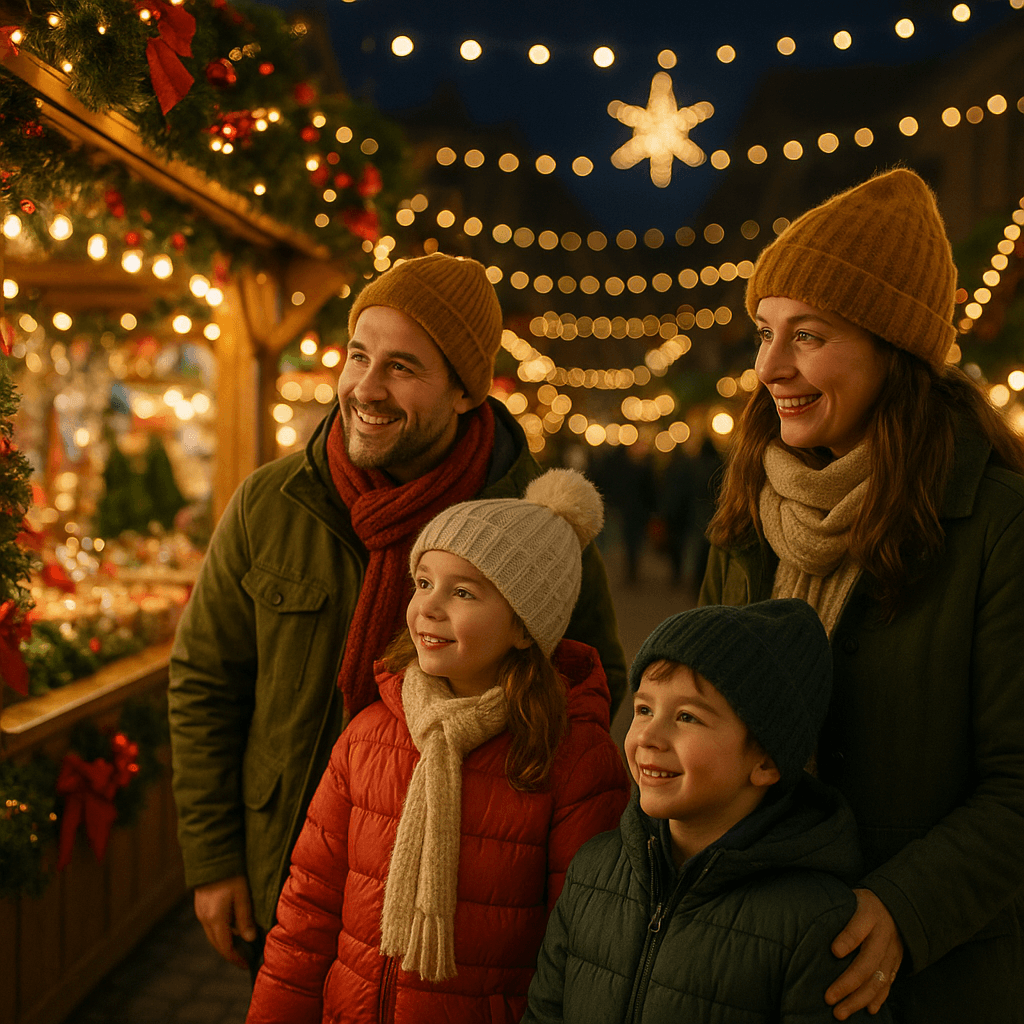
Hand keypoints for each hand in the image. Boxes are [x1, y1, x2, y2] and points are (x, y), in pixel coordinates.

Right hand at [194, 875, 256, 968]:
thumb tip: (250, 939)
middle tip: (246, 957)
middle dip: (231, 953)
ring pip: (213, 935)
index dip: (236, 958)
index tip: (247, 965)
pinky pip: (211, 925)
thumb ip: (245, 918)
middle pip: (217, 943)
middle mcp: (204, 918)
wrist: (213, 856)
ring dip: (226, 941)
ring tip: (243, 943)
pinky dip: (221, 930)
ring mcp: (200, 912)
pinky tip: (233, 927)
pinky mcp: (201, 906)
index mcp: (215, 919)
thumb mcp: (243, 895)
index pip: (225, 947)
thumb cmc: (231, 874)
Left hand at [826, 888, 902, 1018]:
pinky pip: (888, 984)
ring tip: (841, 1012)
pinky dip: (878, 999)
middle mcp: (883, 937)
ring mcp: (892, 953)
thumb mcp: (851, 898)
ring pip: (877, 981)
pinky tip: (868, 1009)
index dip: (847, 940)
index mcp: (869, 916)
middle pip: (866, 964)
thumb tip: (824, 934)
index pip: (858, 928)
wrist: (896, 907)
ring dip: (859, 999)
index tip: (834, 951)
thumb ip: (840, 913)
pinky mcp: (896, 964)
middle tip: (829, 998)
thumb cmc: (863, 904)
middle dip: (847, 984)